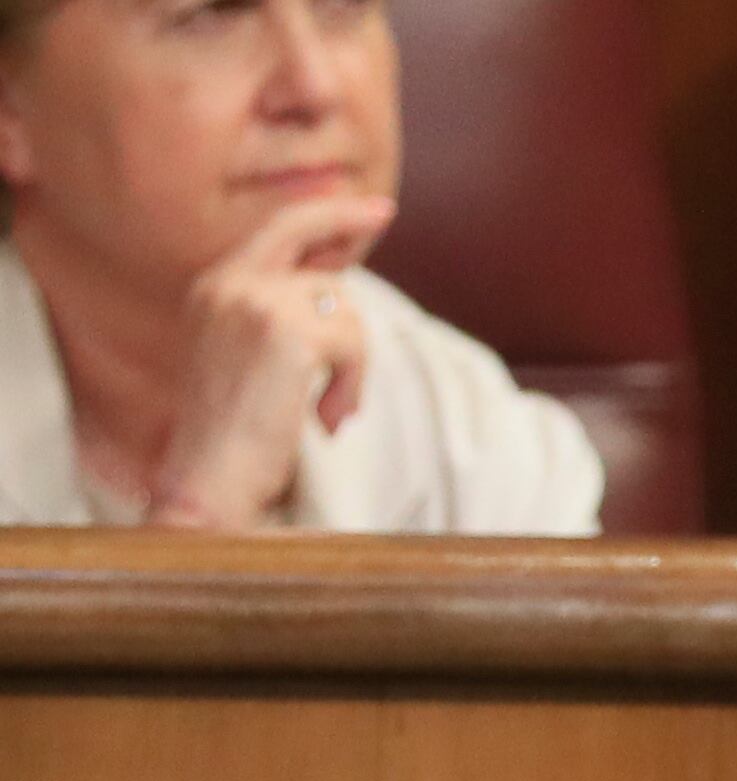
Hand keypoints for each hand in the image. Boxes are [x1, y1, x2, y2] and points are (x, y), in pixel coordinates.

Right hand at [147, 194, 395, 529]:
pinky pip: (354, 342)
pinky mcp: (287, 334)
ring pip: (343, 306)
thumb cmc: (232, 433)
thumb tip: (337, 289)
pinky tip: (328, 417)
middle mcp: (228, 283)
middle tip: (383, 211)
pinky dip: (354, 383)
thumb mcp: (248, 358)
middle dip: (346, 217)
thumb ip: (281, 315)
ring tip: (328, 407)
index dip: (320, 214)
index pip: (273, 231)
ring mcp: (255, 303)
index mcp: (213, 288)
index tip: (359, 204)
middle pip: (303, 231)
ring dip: (353, 362)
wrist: (209, 477)